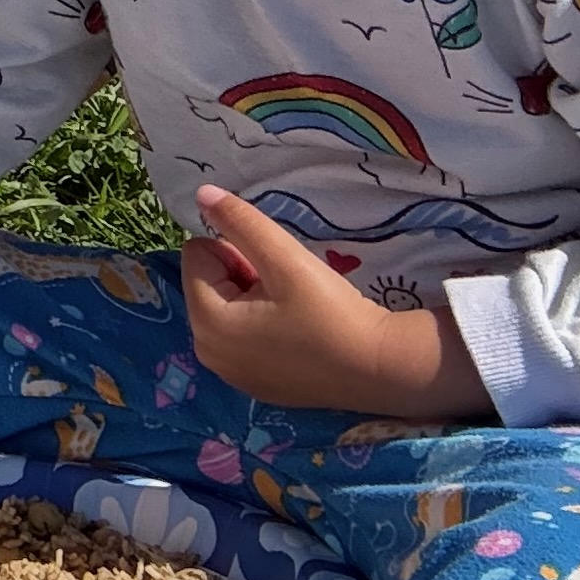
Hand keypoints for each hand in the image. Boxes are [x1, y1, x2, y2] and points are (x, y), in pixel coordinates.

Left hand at [181, 186, 488, 418]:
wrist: (382, 368)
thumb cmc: (331, 312)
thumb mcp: (284, 258)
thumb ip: (240, 221)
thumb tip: (201, 193)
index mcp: (206, 322)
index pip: (197, 255)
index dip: (236, 251)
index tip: (274, 269)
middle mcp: (207, 353)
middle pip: (207, 283)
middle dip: (241, 275)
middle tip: (286, 289)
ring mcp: (230, 375)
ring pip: (225, 308)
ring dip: (252, 298)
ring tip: (294, 309)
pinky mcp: (254, 386)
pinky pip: (240, 337)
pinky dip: (261, 326)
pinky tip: (297, 333)